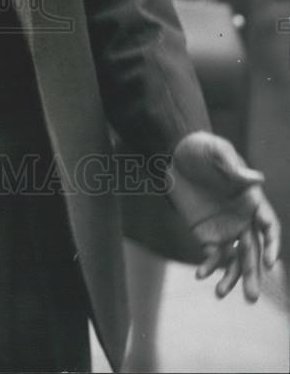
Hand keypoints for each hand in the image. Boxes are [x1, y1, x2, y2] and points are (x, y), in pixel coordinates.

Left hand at [168, 132, 279, 301]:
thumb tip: (257, 179)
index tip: (269, 263)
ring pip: (235, 259)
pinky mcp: (207, 233)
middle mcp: (243, 219)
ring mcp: (226, 228)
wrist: (175, 154)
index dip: (271, 244)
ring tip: (220, 293)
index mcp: (252, 200)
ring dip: (231, 278)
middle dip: (253, 274)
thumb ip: (234, 168)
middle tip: (252, 297)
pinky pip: (212, 255)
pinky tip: (201, 275)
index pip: (268, 226)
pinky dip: (208, 266)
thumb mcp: (217, 152)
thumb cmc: (202, 149)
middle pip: (253, 250)